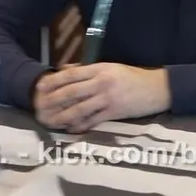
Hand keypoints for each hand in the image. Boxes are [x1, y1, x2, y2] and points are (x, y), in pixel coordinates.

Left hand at [33, 63, 170, 132]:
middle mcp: (102, 83)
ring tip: (49, 121)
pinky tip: (69, 129)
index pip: (71, 74)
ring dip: (62, 116)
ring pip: (79, 108)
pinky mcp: (114, 113)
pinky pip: (93, 120)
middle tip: (39, 106)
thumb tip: (65, 69)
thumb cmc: (132, 76)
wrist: (157, 88)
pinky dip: (79, 125)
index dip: (53, 81)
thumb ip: (87, 69)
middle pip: (71, 92)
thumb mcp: (110, 67)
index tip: (40, 86)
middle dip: (53, 100)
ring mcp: (108, 99)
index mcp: (100, 69)